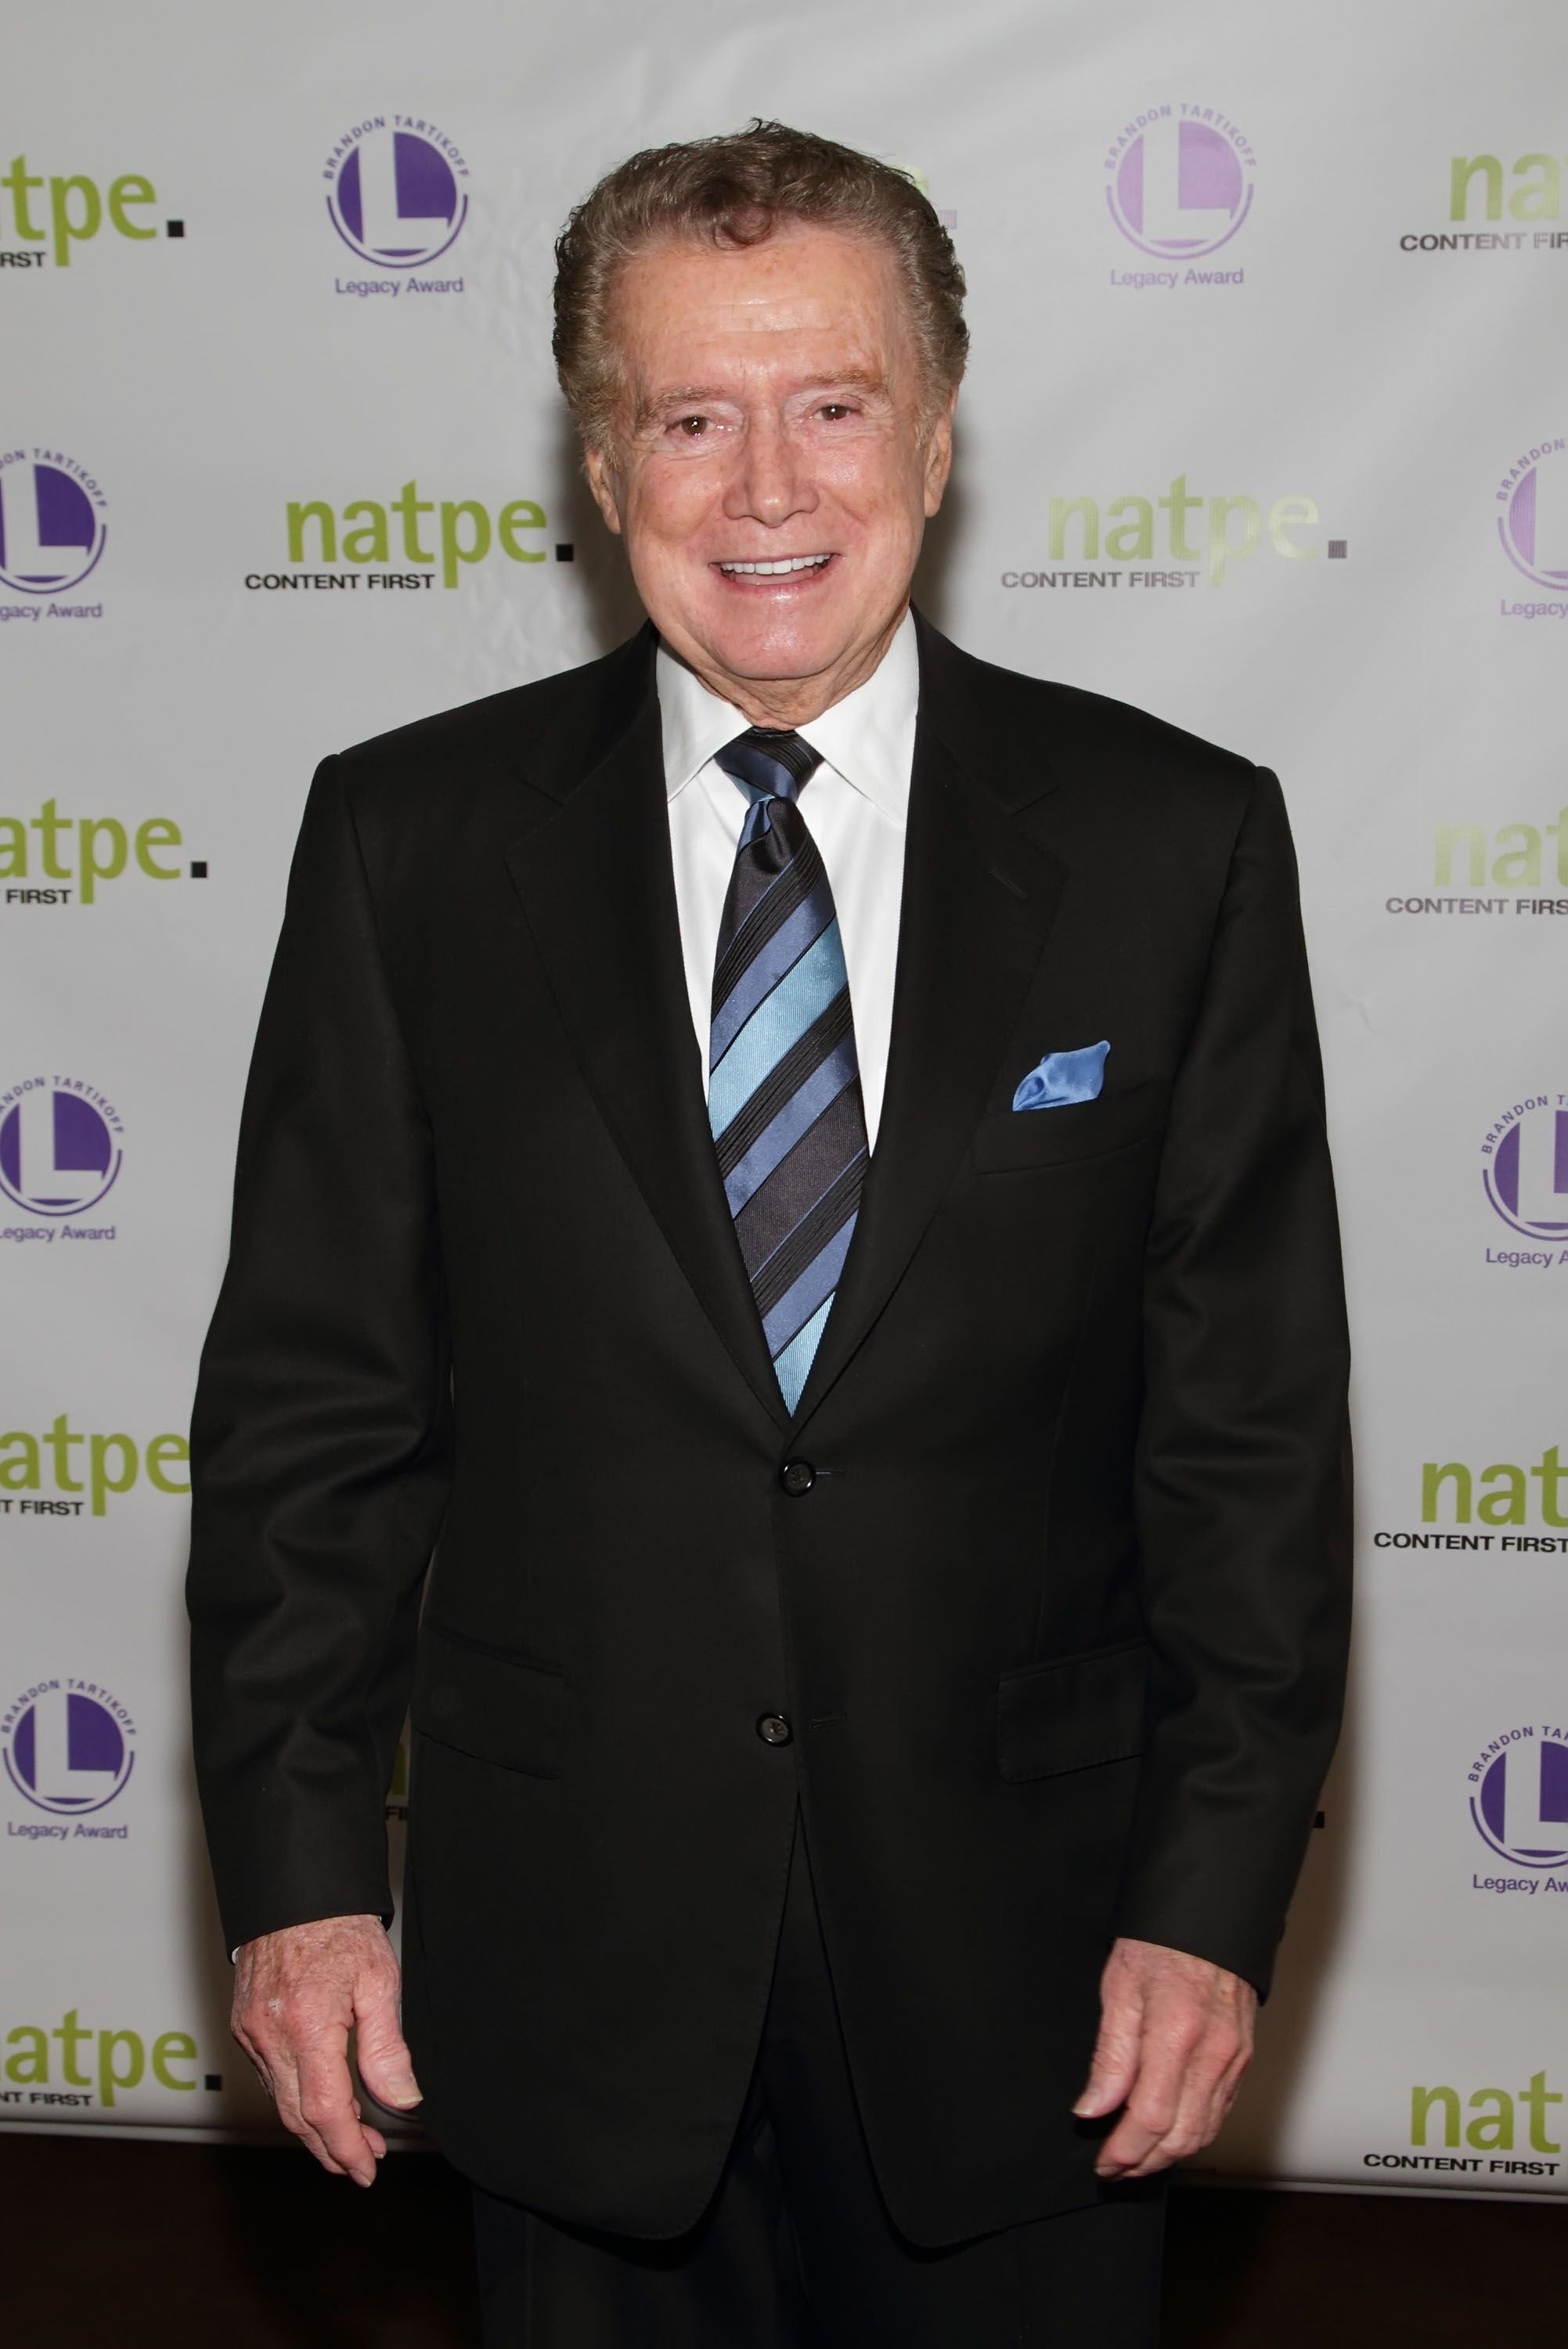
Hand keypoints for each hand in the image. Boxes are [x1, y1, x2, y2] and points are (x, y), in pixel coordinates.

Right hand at [231, 1913, 421, 2185]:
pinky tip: (321, 2098)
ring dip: (314, 2126)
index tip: (366, 2168)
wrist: (295, 1890)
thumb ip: (388, 2048)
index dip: (346, 2147)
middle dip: (332, 2147)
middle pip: (297, 2117)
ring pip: (280, 2101)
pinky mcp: (243, 2025)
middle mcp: (270, 2034)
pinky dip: (295, 2097)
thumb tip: (403, 2101)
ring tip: (353, 2135)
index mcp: (307, 2024)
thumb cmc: (339, 1926)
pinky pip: (269, 2076)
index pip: (324, 2109)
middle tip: (364, 2161)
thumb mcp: (380, 1982)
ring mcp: (251, 2031)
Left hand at [1073, 1935, 1255, 2180]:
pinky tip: (1170, 2136)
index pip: (1150, 2117)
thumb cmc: (1160, 1943)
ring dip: (1169, 2155)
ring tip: (1136, 2160)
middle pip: (1181, 2136)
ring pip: (1204, 2131)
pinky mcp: (1243, 2058)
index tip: (1102, 2161)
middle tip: (1114, 2168)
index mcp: (1176, 2033)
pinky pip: (1220, 2112)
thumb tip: (1093, 2109)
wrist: (1209, 1916)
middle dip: (1144, 2163)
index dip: (1125, 2150)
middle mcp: (1213, 2053)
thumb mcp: (1119, 1987)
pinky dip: (1194, 2134)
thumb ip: (1110, 2055)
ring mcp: (1234, 2058)